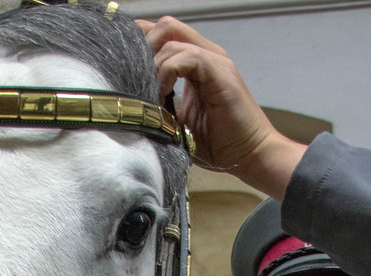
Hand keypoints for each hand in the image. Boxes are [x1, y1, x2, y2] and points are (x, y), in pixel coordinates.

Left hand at [138, 16, 306, 197]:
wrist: (248, 155)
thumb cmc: (216, 144)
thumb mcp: (176, 123)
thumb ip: (159, 105)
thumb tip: (131, 104)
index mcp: (194, 65)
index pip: (162, 35)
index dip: (139, 42)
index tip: (122, 67)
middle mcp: (204, 56)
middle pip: (165, 26)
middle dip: (142, 47)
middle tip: (134, 79)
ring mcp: (214, 61)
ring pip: (172, 37)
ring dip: (153, 64)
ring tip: (150, 94)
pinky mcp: (220, 72)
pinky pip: (188, 56)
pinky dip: (169, 72)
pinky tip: (163, 95)